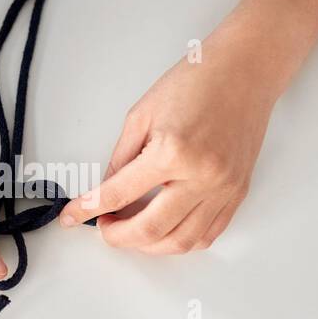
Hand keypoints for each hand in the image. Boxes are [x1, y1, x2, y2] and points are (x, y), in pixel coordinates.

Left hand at [58, 19, 276, 252]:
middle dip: (118, 236)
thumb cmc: (198, 82)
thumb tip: (107, 191)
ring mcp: (223, 189)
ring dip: (149, 247)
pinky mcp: (237, 193)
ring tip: (131, 232)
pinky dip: (181, 242)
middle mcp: (201, 176)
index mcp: (172, 152)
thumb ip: (121, 158)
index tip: (72, 216)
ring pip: (180, 243)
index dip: (88, 209)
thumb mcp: (142, 115)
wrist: (245, 71)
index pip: (119, 194)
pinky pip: (207, 235)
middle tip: (104, 227)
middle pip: (150, 230)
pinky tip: (164, 233)